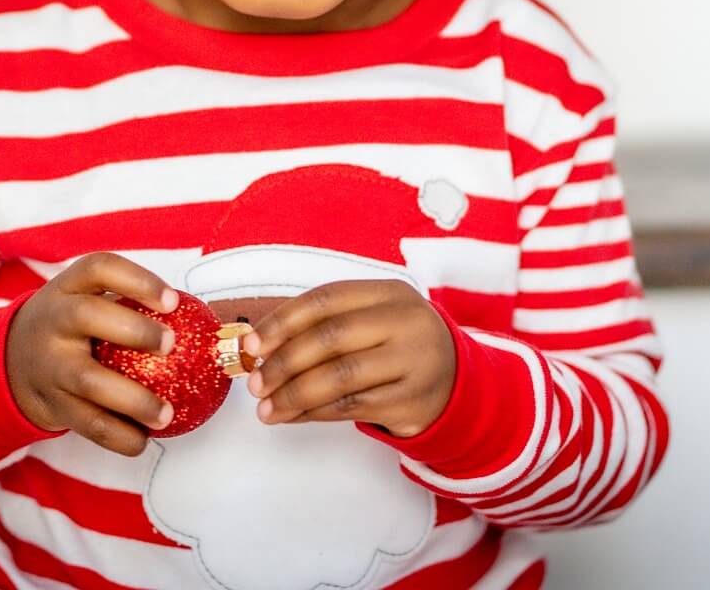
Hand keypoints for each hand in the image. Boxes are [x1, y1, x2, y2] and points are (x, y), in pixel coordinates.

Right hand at [5, 253, 179, 456]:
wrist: (10, 361)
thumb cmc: (71, 326)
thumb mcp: (84, 299)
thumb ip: (129, 305)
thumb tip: (204, 323)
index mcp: (68, 288)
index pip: (99, 268)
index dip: (137, 280)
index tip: (172, 300)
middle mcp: (53, 320)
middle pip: (88, 316)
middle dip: (134, 330)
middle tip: (173, 346)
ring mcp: (49, 364)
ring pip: (88, 381)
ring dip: (132, 400)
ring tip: (166, 413)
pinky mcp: (51, 404)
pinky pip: (86, 424)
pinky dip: (118, 436)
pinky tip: (143, 440)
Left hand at [240, 280, 455, 438]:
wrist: (458, 384)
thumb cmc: (398, 346)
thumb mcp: (375, 319)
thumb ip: (325, 326)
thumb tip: (261, 347)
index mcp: (390, 292)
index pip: (326, 299)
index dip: (283, 321)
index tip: (251, 344)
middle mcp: (407, 322)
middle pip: (331, 338)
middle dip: (284, 362)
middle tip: (255, 382)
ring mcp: (414, 363)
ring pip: (340, 378)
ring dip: (294, 395)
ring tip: (266, 408)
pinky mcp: (413, 402)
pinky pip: (352, 408)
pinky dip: (315, 413)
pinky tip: (294, 416)